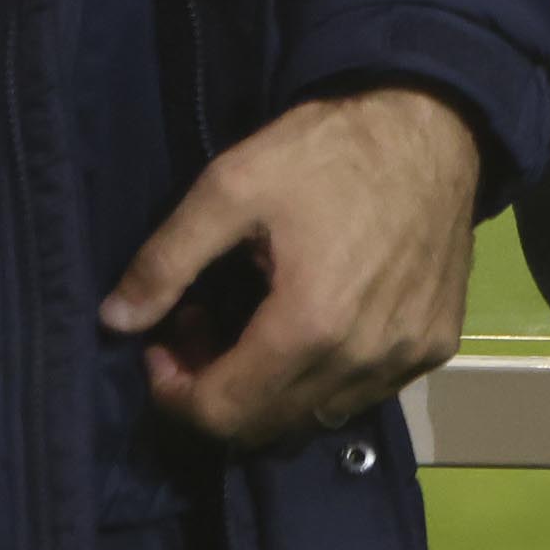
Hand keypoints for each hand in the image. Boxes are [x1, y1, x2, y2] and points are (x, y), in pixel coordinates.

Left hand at [100, 86, 482, 450]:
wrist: (433, 123)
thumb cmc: (328, 151)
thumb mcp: (231, 185)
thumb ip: (166, 260)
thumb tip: (114, 322)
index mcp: (309, 326)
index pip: (222, 413)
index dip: (174, 392)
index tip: (162, 343)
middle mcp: (363, 361)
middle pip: (266, 426)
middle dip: (216, 388)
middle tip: (203, 325)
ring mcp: (407, 359)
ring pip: (315, 416)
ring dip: (269, 388)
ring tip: (257, 321)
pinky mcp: (436, 348)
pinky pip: (363, 393)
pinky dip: (323, 377)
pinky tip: (313, 321)